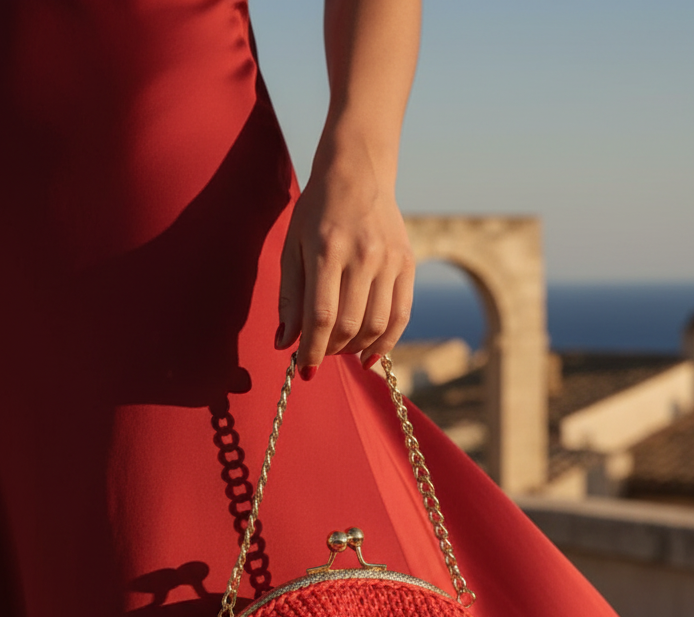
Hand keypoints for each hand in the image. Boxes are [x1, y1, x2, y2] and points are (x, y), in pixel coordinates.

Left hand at [275, 139, 414, 379]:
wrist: (358, 171)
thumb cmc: (317, 211)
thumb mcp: (293, 247)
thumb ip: (290, 296)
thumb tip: (286, 342)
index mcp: (328, 250)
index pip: (321, 316)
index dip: (311, 350)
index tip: (303, 369)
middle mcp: (363, 256)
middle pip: (349, 325)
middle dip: (330, 350)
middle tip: (319, 353)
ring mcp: (389, 260)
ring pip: (376, 326)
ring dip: (355, 349)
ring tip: (339, 348)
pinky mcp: (407, 263)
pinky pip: (400, 316)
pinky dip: (385, 342)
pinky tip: (368, 355)